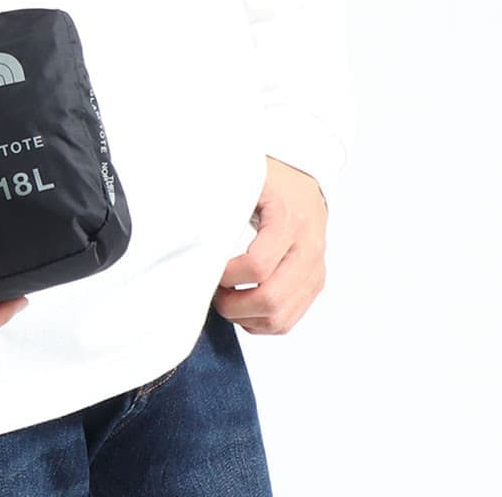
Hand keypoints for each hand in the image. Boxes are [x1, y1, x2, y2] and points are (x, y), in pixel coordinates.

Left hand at [212, 156, 327, 334]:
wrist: (304, 184)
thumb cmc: (268, 180)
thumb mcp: (244, 178)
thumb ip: (220, 202)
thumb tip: (186, 226)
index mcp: (288, 219)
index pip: (258, 265)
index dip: (228, 276)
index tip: (210, 270)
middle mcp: (308, 248)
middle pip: (271, 298)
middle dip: (234, 305)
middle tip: (213, 293)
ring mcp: (314, 269)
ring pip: (281, 317)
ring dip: (247, 318)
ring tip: (226, 300)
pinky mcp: (314, 284)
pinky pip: (289, 319)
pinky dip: (261, 322)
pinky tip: (243, 307)